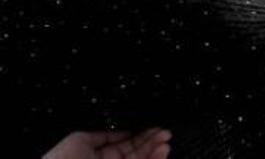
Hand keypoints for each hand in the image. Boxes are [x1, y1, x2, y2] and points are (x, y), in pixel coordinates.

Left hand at [44, 128, 170, 158]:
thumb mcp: (80, 140)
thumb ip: (104, 136)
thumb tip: (124, 130)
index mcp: (99, 157)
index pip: (125, 145)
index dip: (141, 136)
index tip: (154, 127)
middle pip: (137, 153)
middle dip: (152, 142)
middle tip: (166, 132)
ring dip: (156, 151)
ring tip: (167, 140)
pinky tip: (162, 151)